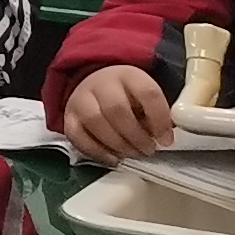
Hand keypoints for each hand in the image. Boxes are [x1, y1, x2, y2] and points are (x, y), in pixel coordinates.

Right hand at [59, 64, 175, 162]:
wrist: (96, 83)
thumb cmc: (128, 96)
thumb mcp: (146, 97)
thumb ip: (156, 114)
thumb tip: (164, 138)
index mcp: (129, 75)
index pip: (147, 92)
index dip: (159, 119)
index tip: (166, 140)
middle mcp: (102, 83)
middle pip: (117, 109)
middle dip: (136, 136)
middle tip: (148, 150)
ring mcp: (81, 98)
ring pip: (95, 121)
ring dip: (117, 144)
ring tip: (132, 154)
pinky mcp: (69, 115)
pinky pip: (76, 135)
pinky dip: (96, 151)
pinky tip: (113, 159)